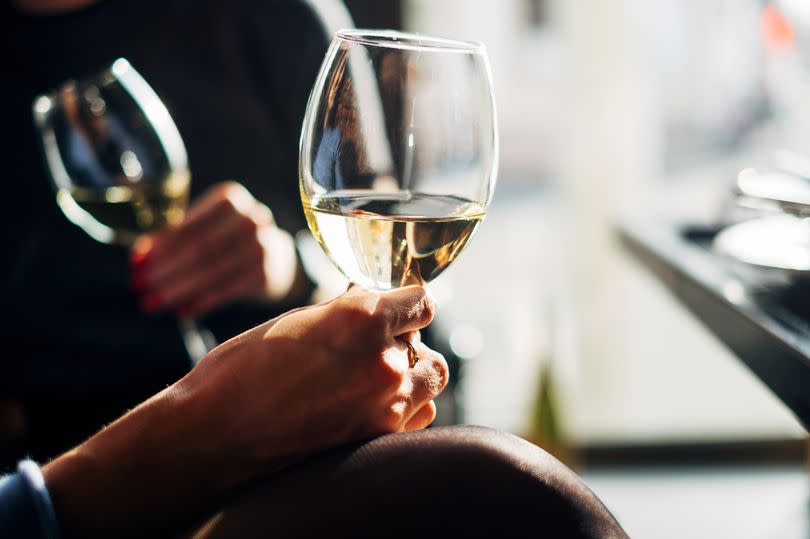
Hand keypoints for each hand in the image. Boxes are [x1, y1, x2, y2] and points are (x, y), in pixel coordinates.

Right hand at [42, 286, 446, 537]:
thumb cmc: (241, 370)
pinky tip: (376, 401)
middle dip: (400, 336)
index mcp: (362, 319)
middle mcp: (383, 359)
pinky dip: (408, 403)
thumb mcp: (296, 321)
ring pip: (430, 375)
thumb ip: (345, 310)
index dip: (407, 303)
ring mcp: (386, 402)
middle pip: (421, 338)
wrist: (215, 433)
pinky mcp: (379, 436)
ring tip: (377, 373)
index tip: (397, 308)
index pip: (421, 302)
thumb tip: (372, 301)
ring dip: (411, 369)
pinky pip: (420, 412)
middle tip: (368, 344)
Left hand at [131, 181, 301, 317]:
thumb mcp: (208, 227)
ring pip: (212, 271)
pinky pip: (228, 290)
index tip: (136, 263)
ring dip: (178, 289)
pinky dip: (202, 301)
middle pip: (200, 248)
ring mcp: (262, 247)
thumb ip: (175, 237)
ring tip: (152, 302)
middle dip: (165, 270)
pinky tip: (182, 311)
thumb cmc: (229, 240)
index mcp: (230, 198)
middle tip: (139, 286)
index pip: (190, 225)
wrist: (278, 258)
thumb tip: (139, 258)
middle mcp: (250, 219)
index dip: (160, 245)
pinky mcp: (265, 274)